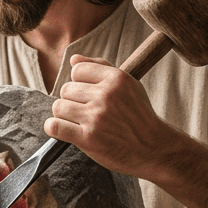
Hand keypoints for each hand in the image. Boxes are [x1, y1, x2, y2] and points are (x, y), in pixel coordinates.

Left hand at [45, 56, 169, 177]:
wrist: (153, 148)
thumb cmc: (138, 117)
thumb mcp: (129, 86)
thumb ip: (101, 68)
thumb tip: (73, 59)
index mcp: (116, 78)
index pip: (77, 70)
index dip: (79, 82)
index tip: (88, 95)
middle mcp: (106, 95)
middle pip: (66, 89)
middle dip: (72, 101)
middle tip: (86, 112)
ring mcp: (96, 117)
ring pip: (58, 106)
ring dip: (63, 115)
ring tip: (78, 122)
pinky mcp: (88, 138)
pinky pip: (54, 126)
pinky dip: (54, 128)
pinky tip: (64, 131)